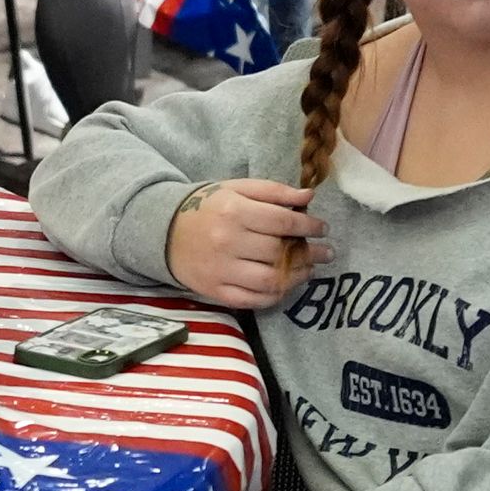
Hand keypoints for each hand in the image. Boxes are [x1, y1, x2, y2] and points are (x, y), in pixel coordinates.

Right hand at [164, 177, 327, 309]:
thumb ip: (273, 192)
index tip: (322, 229)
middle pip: (280, 253)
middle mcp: (227, 242)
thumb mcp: (237, 189)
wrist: (164, 232)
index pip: (283, 222)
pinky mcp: (216, 291)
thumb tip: (308, 197)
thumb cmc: (208, 207)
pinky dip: (275, 295)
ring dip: (298, 276)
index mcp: (234, 212)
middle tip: (324, 252)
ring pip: (271, 280)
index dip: (310, 226)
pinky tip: (285, 285)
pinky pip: (253, 300)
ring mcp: (221, 270)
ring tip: (309, 270)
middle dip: (310, 253)